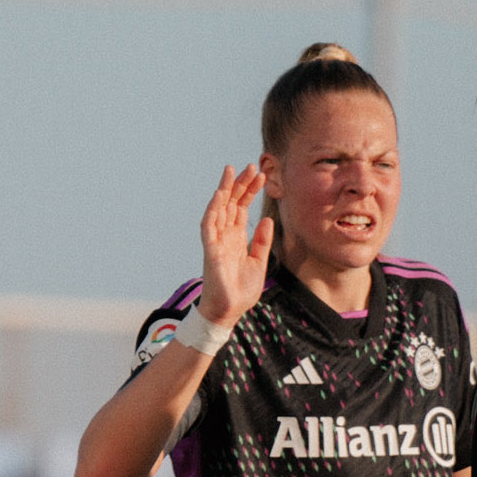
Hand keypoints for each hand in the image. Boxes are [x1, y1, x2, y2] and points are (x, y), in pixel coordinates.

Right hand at [198, 165, 273, 326]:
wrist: (229, 311)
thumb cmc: (241, 290)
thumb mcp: (258, 262)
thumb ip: (261, 241)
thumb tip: (267, 220)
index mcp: (236, 238)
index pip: (242, 208)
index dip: (250, 191)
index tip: (261, 175)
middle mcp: (225, 235)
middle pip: (231, 203)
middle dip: (240, 184)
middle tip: (251, 165)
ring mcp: (216, 241)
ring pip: (219, 208)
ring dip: (226, 189)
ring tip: (233, 171)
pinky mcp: (210, 250)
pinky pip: (209, 225)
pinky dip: (214, 209)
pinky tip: (220, 195)